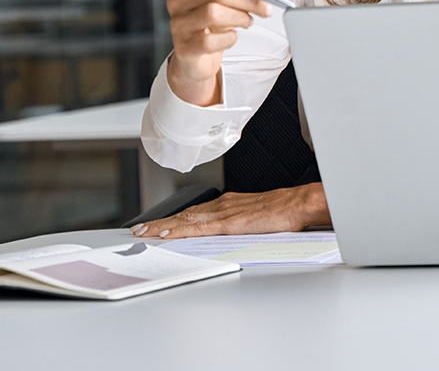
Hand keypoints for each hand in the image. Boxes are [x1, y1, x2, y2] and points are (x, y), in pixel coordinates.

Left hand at [130, 184, 330, 238]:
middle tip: (137, 230)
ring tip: (143, 233)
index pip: (195, 212)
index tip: (157, 226)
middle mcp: (223, 204)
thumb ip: (243, 223)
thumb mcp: (258, 217)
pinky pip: (197, 227)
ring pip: (185, 219)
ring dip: (162, 226)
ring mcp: (224, 212)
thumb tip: (234, 234)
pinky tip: (166, 234)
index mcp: (230, 204)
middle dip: (159, 223)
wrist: (300, 203)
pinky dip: (179, 230)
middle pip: (184, 214)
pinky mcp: (229, 222)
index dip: (173, 219)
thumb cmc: (286, 210)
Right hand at [166, 0, 269, 106]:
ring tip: (248, 20)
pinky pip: (212, 40)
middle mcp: (176, 2)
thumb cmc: (209, 20)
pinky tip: (231, 35)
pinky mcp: (184, 48)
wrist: (198, 55)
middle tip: (264, 7)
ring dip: (240, 18)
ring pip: (214, 14)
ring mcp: (178, 25)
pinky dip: (229, 38)